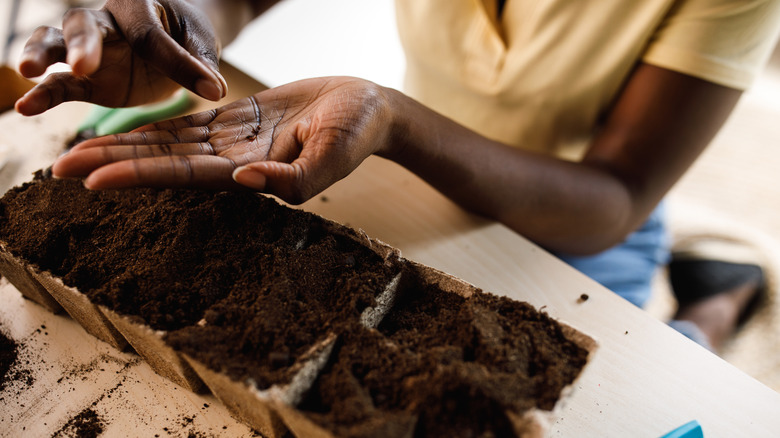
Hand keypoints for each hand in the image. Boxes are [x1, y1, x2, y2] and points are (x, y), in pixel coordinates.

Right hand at [15, 0, 225, 115]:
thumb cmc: (188, 33)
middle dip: (83, 43)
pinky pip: (61, 85)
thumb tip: (213, 86)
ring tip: (28, 71)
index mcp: (140, 6)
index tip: (210, 86)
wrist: (177, 39)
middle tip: (83, 64)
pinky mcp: (87, 80)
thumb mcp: (201, 42)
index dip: (177, 61)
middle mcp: (108, 21)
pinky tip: (26, 107)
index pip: (151, 34)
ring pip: (58, 43)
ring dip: (43, 55)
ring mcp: (92, 51)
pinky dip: (43, 95)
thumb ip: (201, 62)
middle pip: (85, 24)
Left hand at [52, 77, 392, 203]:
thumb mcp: (334, 154)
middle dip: (114, 165)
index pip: (185, 177)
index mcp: (253, 174)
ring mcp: (231, 143)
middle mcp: (233, 164)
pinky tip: (121, 132)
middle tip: (60, 169)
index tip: (94, 180)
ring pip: (167, 145)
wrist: (366, 106)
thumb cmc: (356, 131)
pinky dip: (152, 129)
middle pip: (163, 164)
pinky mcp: (234, 122)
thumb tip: (244, 181)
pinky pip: (184, 126)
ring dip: (123, 148)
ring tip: (76, 152)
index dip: (141, 176)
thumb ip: (295, 177)